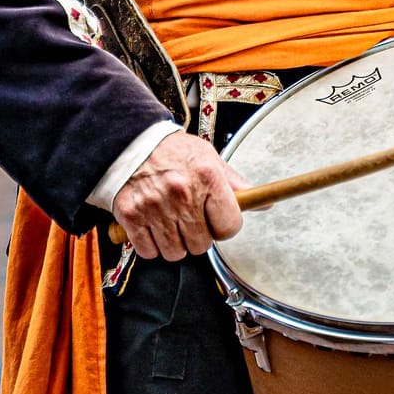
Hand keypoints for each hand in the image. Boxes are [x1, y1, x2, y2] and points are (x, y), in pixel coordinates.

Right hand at [111, 129, 251, 261]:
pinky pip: (148, 252)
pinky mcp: (131, 216)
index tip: (217, 221)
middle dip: (198, 236)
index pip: (229, 226)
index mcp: (207, 177)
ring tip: (170, 223)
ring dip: (174, 244)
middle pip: (202, 244)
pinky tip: (152, 226)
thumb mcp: (208, 157)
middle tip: (189, 219)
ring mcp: (155, 206)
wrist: (130, 140)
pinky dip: (151, 246)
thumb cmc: (172, 151)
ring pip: (175, 253)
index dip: (224, 227)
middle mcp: (182, 194)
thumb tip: (264, 203)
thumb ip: (234, 184)